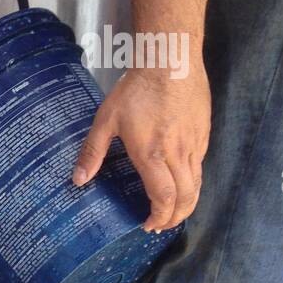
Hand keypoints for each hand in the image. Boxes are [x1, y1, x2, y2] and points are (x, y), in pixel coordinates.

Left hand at [73, 62, 211, 230]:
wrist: (171, 58)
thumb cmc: (137, 88)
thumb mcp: (107, 119)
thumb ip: (92, 152)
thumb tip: (78, 180)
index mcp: (153, 154)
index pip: (163, 198)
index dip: (159, 217)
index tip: (148, 224)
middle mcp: (178, 153)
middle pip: (185, 198)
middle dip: (175, 218)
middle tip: (161, 224)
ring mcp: (194, 144)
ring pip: (197, 185)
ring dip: (186, 203)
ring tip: (172, 211)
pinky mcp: (203, 133)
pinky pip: (200, 166)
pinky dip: (192, 182)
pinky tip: (179, 182)